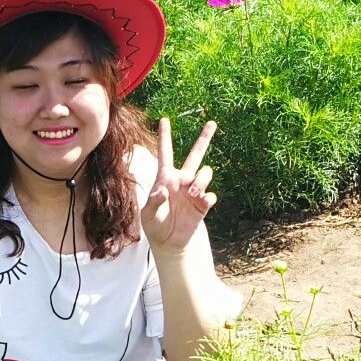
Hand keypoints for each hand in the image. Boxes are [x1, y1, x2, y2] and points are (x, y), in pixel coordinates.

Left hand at [140, 117, 219, 257]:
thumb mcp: (148, 215)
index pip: (165, 153)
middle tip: (212, 122)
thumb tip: (165, 190)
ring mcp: (194, 191)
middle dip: (204, 138)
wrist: (170, 242)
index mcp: (166, 178)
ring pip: (205, 173)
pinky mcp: (203, 203)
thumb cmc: (155, 226)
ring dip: (202, 179)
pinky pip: (210, 195)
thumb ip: (154, 202)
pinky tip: (201, 202)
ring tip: (193, 192)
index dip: (164, 137)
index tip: (164, 119)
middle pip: (195, 155)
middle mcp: (182, 180)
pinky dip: (207, 197)